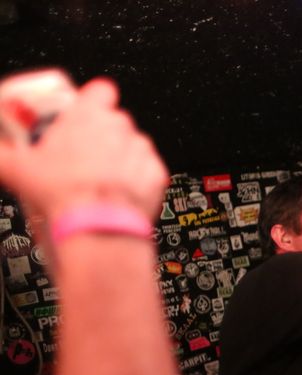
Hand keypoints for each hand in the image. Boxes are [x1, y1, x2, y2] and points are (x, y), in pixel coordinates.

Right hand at [0, 77, 168, 223]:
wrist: (98, 226)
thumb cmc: (63, 193)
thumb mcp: (15, 167)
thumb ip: (1, 151)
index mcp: (88, 114)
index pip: (98, 90)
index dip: (90, 101)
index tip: (79, 115)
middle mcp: (119, 127)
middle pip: (112, 121)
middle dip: (98, 136)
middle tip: (79, 157)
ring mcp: (140, 150)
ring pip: (131, 146)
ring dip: (118, 158)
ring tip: (96, 180)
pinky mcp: (156, 174)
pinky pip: (146, 170)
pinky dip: (135, 180)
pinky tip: (115, 193)